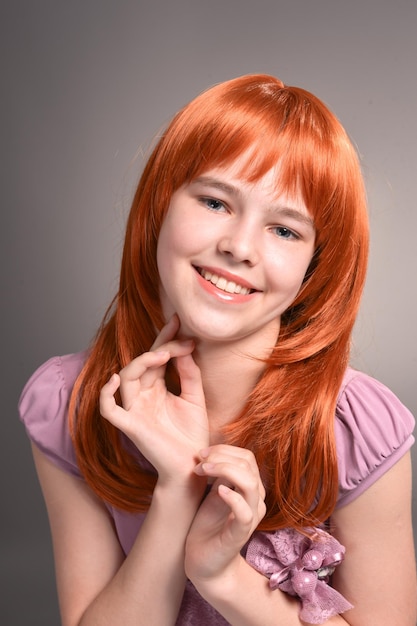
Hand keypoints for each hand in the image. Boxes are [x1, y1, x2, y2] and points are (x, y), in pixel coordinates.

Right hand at [99, 316, 209, 484]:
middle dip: (160, 346)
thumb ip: (189, 374)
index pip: (156, 357)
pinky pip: (108, 409)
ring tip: (164, 354)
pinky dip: (106, 394)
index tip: (178, 321)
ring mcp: (134, 410)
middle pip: (142, 363)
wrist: (194, 465)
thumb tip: (185, 346)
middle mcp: (142, 396)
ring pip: (126, 378)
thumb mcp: (195, 398)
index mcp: (156, 388)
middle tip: (181, 338)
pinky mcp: (130, 426)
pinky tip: (115, 379)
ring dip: (142, 362)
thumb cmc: (192, 434)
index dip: (164, 338)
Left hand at [185, 445, 265, 583]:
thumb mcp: (214, 492)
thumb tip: (212, 451)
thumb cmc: (208, 525)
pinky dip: (232, 496)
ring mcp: (250, 517)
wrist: (203, 562)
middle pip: (249, 464)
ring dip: (224, 470)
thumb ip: (219, 473)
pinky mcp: (241, 534)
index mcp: (251, 488)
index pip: (247, 457)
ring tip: (203, 470)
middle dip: (221, 456)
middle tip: (199, 461)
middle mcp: (256, 500)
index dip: (224, 449)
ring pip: (250, 483)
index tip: (201, 453)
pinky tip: (217, 491)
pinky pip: (244, 512)